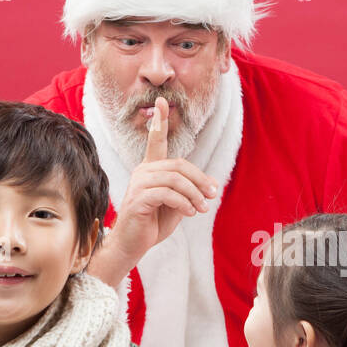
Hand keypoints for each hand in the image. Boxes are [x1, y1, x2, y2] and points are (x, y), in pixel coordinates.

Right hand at [104, 96, 220, 271]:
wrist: (133, 245)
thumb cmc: (153, 223)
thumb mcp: (177, 205)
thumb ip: (190, 191)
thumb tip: (212, 185)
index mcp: (151, 169)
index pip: (156, 141)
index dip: (160, 121)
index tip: (162, 101)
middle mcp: (143, 171)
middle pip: (178, 165)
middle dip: (200, 180)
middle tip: (213, 195)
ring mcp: (138, 184)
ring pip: (174, 179)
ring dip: (194, 194)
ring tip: (202, 209)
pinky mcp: (138, 199)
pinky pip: (167, 194)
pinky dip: (183, 203)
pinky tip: (190, 213)